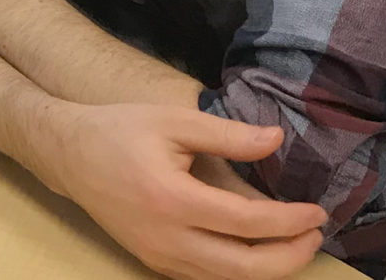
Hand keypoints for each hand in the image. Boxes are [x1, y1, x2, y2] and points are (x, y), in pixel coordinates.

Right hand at [41, 103, 328, 279]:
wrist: (69, 155)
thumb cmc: (120, 131)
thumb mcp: (174, 121)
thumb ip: (227, 134)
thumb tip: (276, 139)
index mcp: (172, 199)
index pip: (247, 223)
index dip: (290, 221)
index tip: (317, 212)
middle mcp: (166, 237)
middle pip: (243, 268)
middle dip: (289, 257)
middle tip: (315, 235)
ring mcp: (158, 255)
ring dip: (268, 270)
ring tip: (294, 244)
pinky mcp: (153, 261)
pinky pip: (204, 278)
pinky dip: (238, 272)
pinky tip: (256, 252)